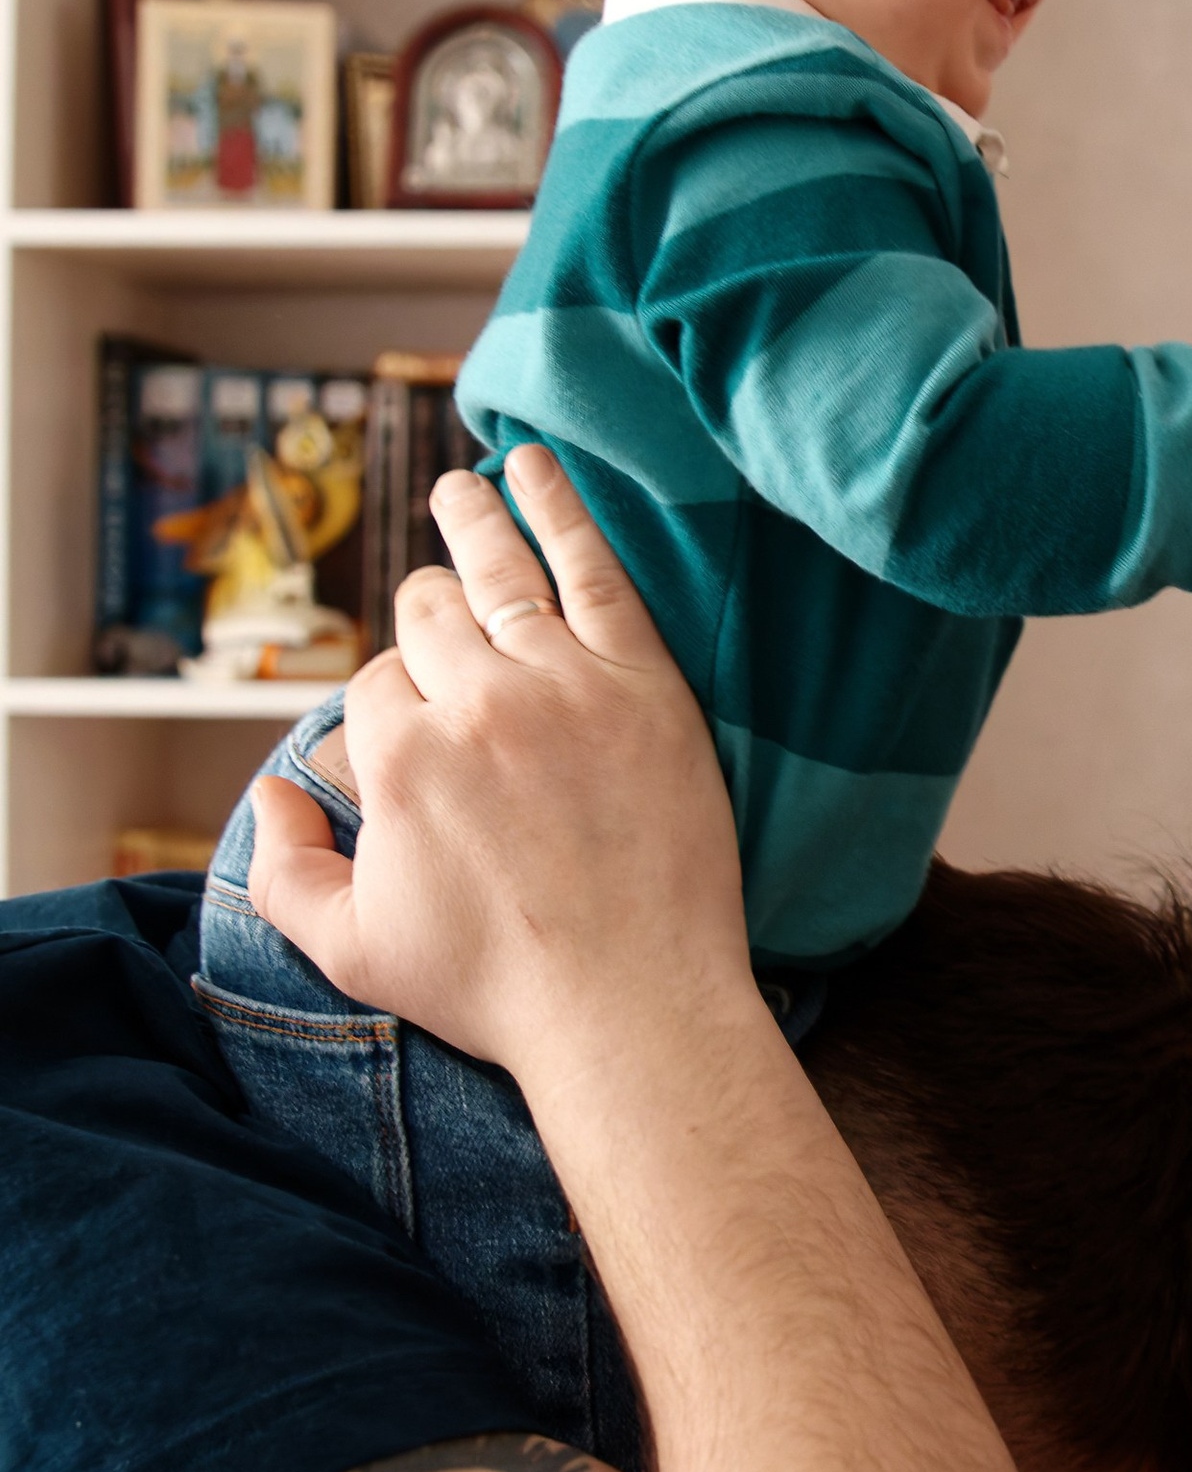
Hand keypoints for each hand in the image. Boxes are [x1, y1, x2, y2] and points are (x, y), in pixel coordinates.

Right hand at [247, 447, 754, 1091]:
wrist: (631, 1007)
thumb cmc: (494, 989)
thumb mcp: (351, 951)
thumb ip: (282, 871)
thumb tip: (269, 793)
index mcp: (396, 759)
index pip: (375, 684)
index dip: (392, 702)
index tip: (419, 728)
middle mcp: (472, 705)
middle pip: (428, 619)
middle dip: (424, 613)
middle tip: (434, 602)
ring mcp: (562, 686)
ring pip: (497, 576)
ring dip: (469, 521)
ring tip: (458, 487)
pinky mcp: (642, 684)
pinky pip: (592, 569)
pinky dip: (558, 507)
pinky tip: (533, 464)